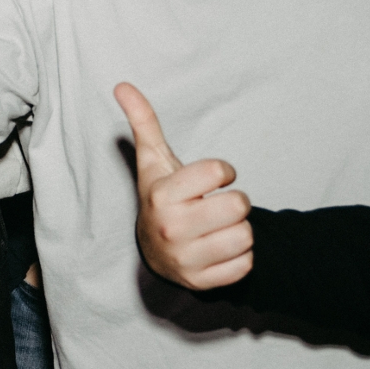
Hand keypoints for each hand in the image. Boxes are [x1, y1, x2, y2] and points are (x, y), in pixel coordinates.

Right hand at [114, 82, 252, 289]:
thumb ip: (143, 123)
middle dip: (234, 202)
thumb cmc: (163, 198)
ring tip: (217, 229)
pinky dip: (239, 257)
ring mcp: (186, 259)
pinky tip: (218, 251)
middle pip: (239, 205)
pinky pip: (246, 264)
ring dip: (239, 230)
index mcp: (161, 196)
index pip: (219, 171)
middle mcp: (170, 229)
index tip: (213, 178)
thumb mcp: (154, 163)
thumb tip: (122, 85)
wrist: (155, 253)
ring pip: (246, 236)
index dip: (223, 171)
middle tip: (215, 207)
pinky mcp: (202, 283)